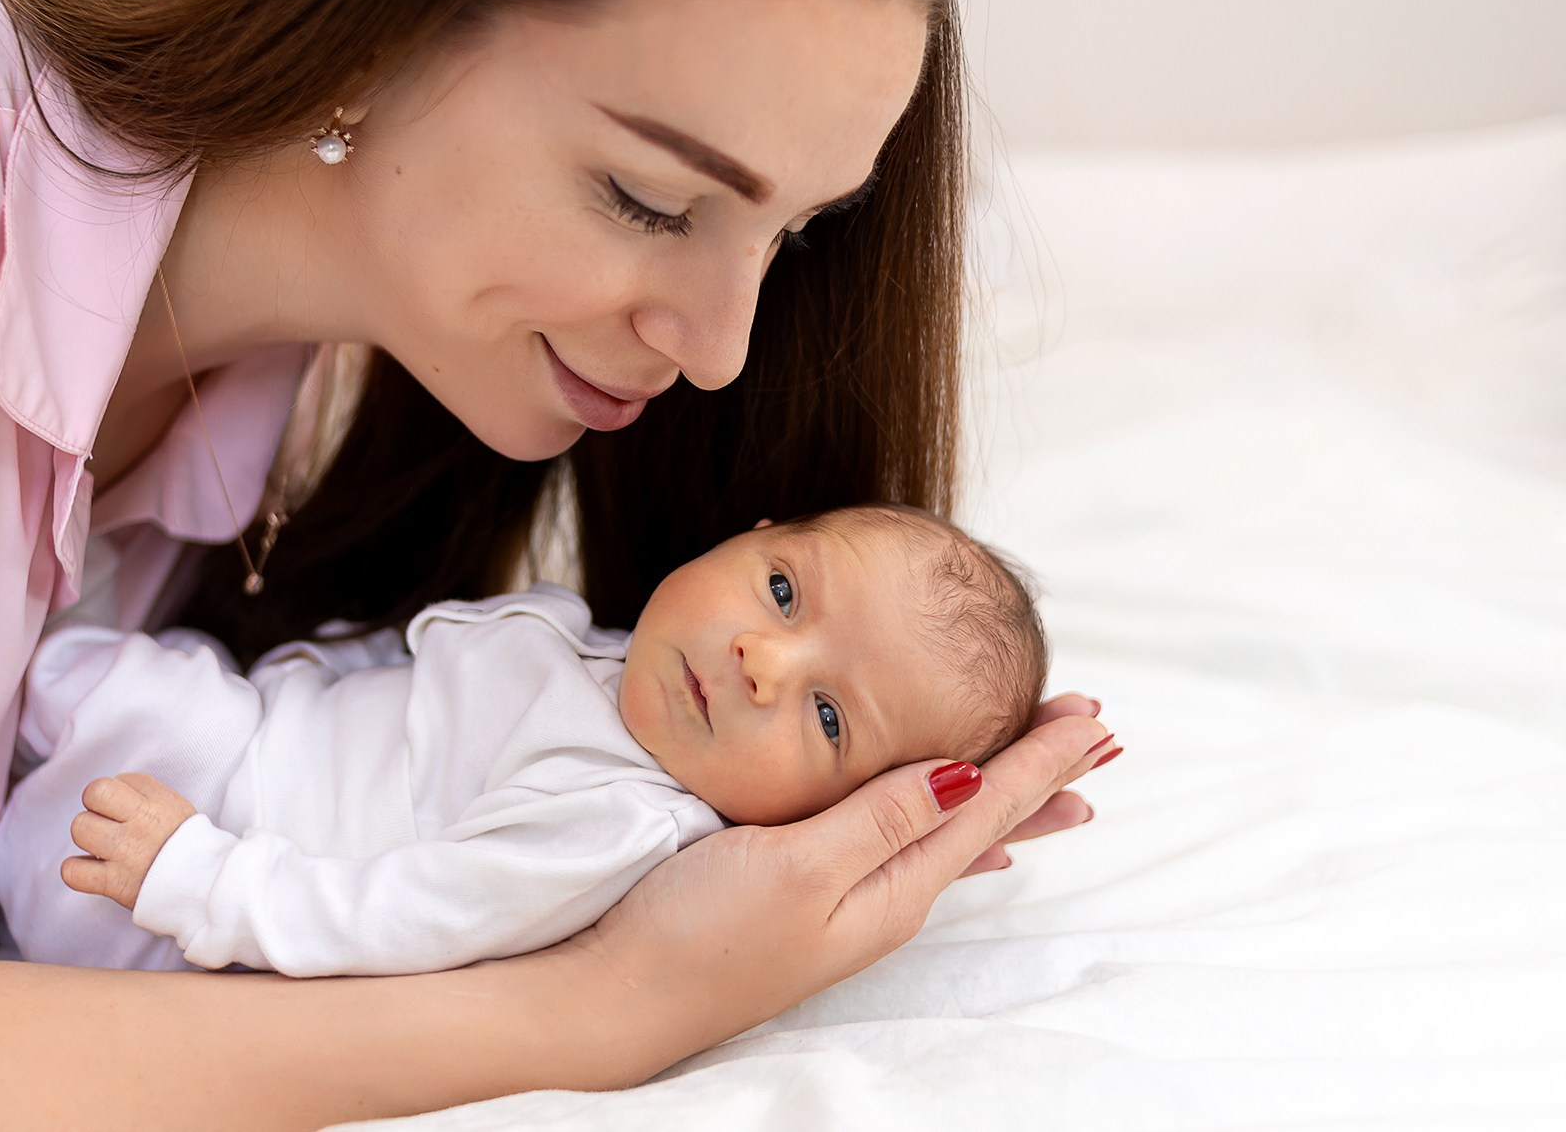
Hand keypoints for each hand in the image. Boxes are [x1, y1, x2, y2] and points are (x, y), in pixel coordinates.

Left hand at [60, 772, 197, 911]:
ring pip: (80, 828)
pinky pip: (73, 871)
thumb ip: (148, 796)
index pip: (119, 780)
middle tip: (110, 825)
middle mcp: (140, 823)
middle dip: (96, 808)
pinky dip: (76, 871)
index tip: (129, 810)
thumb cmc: (190, 847)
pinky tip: (92, 871)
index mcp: (158, 802)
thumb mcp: (177, 809)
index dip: (119, 794)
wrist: (207, 888)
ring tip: (104, 848)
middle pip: (94, 793)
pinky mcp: (115, 883)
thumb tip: (117, 789)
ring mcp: (125, 853)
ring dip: (87, 838)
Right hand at [560, 706, 1114, 1050]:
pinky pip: (906, 850)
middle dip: (1040, 774)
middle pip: (984, 822)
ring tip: (1060, 787)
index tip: (1095, 718)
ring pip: (950, 835)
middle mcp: (885, 896)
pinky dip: (948, 830)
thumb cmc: (698, 934)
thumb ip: (880, 819)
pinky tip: (967, 844)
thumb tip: (969, 775)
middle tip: (1098, 734)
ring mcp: (850, 901)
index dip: (1041, 759)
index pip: (989, 807)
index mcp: (893, 886)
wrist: (620, 999)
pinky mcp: (810, 896)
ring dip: (1006, 799)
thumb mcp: (797, 869)